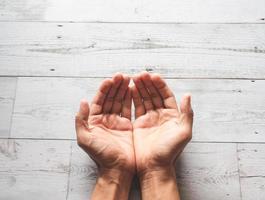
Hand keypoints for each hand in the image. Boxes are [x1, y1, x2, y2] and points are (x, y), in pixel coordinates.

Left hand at [75, 73, 134, 199]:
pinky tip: (132, 90)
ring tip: (128, 78)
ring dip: (123, 89)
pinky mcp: (126, 125)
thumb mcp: (85, 139)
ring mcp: (116, 122)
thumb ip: (81, 121)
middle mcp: (105, 119)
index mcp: (94, 121)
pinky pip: (127, 108)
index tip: (111, 79)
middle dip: (115, 86)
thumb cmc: (101, 156)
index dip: (104, 89)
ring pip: (119, 101)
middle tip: (122, 75)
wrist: (118, 169)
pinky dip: (130, 99)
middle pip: (110, 98)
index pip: (99, 100)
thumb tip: (82, 101)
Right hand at [132, 72, 192, 199]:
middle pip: (154, 94)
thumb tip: (188, 95)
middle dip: (148, 83)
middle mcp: (161, 115)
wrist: (154, 166)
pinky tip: (130, 89)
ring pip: (145, 99)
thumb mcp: (183, 132)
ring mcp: (150, 118)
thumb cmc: (170, 151)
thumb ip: (187, 114)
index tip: (153, 76)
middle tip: (141, 74)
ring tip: (134, 78)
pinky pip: (137, 107)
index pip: (166, 95)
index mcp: (172, 115)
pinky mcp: (139, 123)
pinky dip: (133, 98)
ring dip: (140, 88)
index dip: (160, 85)